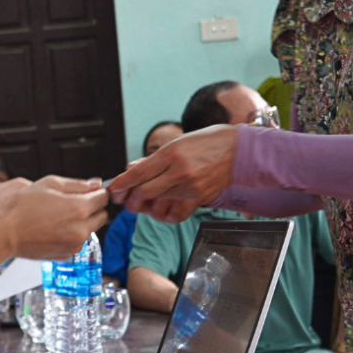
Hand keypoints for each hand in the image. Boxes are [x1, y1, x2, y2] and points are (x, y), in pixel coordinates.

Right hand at [0, 175, 109, 260]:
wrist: (5, 232)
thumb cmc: (22, 207)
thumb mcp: (50, 184)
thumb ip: (77, 184)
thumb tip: (96, 183)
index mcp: (79, 208)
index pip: (104, 198)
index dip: (98, 192)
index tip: (92, 192)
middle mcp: (81, 229)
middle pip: (102, 216)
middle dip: (93, 208)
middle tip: (74, 203)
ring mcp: (75, 244)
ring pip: (90, 230)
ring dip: (83, 222)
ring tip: (59, 216)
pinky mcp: (67, 254)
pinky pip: (78, 241)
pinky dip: (72, 234)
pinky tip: (54, 228)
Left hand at [107, 126, 237, 220]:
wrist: (239, 151)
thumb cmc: (208, 142)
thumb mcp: (178, 142)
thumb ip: (155, 159)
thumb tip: (133, 170)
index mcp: (171, 153)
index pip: (138, 173)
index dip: (122, 184)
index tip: (114, 189)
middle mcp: (179, 171)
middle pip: (144, 192)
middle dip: (130, 198)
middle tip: (123, 199)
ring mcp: (190, 187)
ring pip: (158, 201)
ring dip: (145, 204)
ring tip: (140, 201)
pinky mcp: (199, 198)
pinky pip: (175, 211)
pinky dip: (164, 211)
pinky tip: (160, 208)